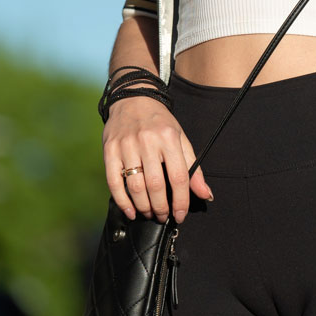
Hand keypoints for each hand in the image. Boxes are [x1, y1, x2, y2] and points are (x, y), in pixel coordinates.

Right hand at [102, 96, 213, 223]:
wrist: (133, 99)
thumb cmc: (160, 123)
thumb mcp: (181, 139)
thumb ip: (194, 169)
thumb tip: (206, 194)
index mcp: (169, 138)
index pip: (179, 177)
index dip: (181, 201)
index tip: (181, 215)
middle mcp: (147, 142)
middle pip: (155, 185)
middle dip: (161, 207)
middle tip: (164, 216)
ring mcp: (126, 146)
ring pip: (135, 186)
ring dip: (144, 207)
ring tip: (150, 213)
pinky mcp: (109, 150)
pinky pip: (114, 182)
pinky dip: (123, 201)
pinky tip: (131, 211)